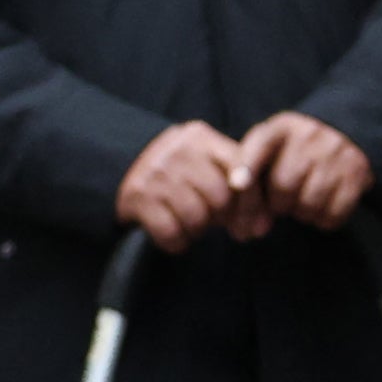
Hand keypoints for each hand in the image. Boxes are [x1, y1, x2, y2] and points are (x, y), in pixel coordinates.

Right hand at [115, 120, 246, 251]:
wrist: (119, 164)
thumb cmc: (181, 174)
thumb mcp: (209, 165)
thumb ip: (240, 186)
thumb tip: (262, 228)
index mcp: (202, 139)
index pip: (241, 172)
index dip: (251, 205)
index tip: (251, 227)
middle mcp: (178, 151)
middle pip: (220, 198)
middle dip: (220, 218)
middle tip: (211, 220)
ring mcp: (155, 172)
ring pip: (196, 217)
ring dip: (197, 230)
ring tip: (191, 224)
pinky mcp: (136, 196)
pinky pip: (170, 232)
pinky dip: (176, 243)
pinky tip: (174, 236)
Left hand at [240, 111, 373, 230]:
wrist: (344, 135)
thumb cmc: (294, 152)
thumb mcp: (270, 147)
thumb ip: (249, 171)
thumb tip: (244, 225)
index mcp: (283, 126)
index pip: (261, 144)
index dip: (247, 166)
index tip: (239, 185)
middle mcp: (311, 135)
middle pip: (283, 185)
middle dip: (279, 202)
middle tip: (284, 199)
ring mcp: (338, 153)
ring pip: (309, 204)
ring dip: (302, 212)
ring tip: (304, 200)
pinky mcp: (358, 174)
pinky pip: (333, 215)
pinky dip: (323, 219)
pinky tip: (323, 206)